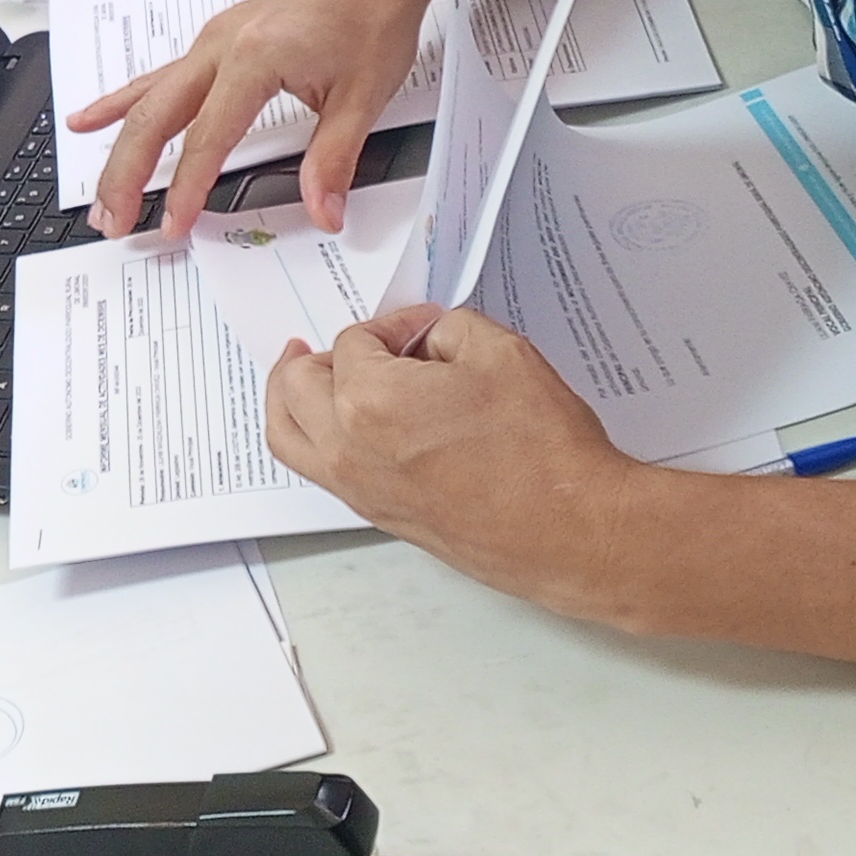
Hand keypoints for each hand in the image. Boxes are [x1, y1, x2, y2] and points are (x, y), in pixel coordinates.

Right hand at [66, 0, 434, 237]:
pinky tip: (93, 117)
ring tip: (98, 191)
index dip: (186, 188)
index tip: (173, 225)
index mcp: (253, 58)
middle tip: (111, 220)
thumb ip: (332, 160)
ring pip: (147, 97)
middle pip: (153, 117)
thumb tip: (322, 210)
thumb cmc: (370, 16)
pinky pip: (158, 76)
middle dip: (126, 173)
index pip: (206, 138)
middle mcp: (221, 45)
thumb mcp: (362, 98)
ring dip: (118, 146)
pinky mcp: (215, 39)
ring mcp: (212, 40)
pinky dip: (123, 101)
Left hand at [265, 305, 640, 599]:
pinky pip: (317, 470)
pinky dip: (312, 438)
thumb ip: (448, 331)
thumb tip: (428, 341)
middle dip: (320, 355)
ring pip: (287, 436)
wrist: (568, 530)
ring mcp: (358, 488)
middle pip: (296, 385)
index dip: (390, 325)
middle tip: (348, 345)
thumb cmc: (540, 451)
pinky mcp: (377, 515)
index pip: (354, 343)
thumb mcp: (500, 353)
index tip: (421, 326)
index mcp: (369, 400)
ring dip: (290, 398)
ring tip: (302, 375)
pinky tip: (339, 424)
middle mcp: (348, 448)